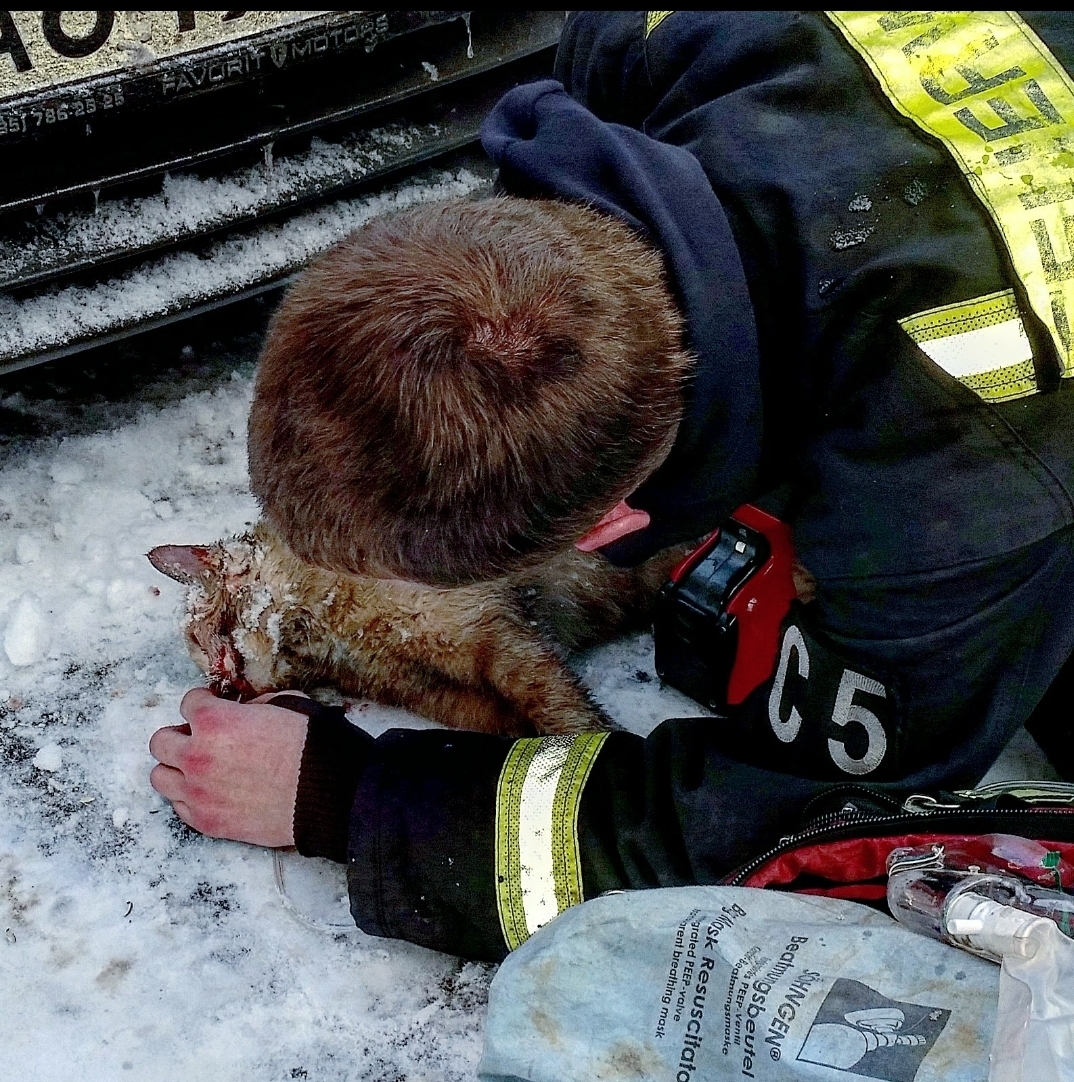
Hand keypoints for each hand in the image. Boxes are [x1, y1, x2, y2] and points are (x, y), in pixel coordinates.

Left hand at [149, 688, 309, 846]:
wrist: (325, 794)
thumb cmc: (310, 747)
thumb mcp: (285, 704)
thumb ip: (253, 706)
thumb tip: (244, 713)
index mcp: (214, 720)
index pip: (188, 702)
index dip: (205, 702)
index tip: (213, 707)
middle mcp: (196, 755)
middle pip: (160, 741)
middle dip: (181, 735)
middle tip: (202, 738)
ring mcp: (197, 792)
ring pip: (160, 776)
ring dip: (178, 768)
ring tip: (201, 768)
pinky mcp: (206, 822)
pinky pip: (179, 807)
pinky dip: (190, 797)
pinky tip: (211, 791)